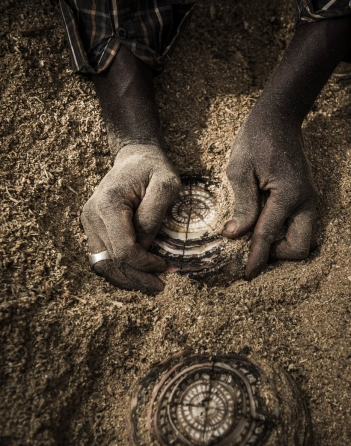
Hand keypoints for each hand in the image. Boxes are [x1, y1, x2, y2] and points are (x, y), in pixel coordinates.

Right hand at [81, 144, 179, 293]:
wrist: (135, 157)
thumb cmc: (154, 169)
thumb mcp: (166, 185)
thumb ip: (154, 216)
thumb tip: (144, 247)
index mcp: (109, 204)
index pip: (124, 248)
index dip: (145, 264)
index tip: (165, 266)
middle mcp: (92, 215)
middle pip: (112, 261)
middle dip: (137, 278)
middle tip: (160, 288)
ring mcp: (89, 222)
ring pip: (101, 265)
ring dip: (124, 281)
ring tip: (148, 287)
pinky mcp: (93, 228)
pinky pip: (101, 258)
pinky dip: (117, 271)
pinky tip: (136, 277)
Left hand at [223, 111, 317, 279]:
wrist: (279, 118)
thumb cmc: (256, 139)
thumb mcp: (240, 170)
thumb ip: (242, 205)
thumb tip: (235, 235)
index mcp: (288, 195)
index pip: (268, 236)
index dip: (256, 258)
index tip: (247, 275)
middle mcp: (305, 201)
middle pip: (299, 248)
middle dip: (277, 255)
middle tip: (253, 249)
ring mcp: (309, 199)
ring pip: (303, 239)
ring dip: (282, 245)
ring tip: (255, 237)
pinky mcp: (305, 197)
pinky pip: (299, 226)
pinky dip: (284, 233)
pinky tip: (263, 224)